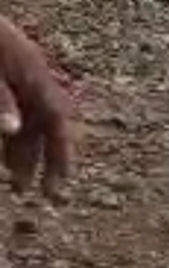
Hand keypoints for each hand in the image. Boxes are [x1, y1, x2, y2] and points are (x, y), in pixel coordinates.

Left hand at [0, 16, 74, 195]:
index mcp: (35, 74)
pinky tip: (4, 152)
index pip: (58, 118)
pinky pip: (16, 110)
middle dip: (45, 160)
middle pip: (46, 124)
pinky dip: (12, 134)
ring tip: (17, 181)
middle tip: (43, 193)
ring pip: (29, 120)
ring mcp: (18, 75)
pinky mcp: (7, 74)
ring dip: (25, 151)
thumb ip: (1, 99)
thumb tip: (13, 129)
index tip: (61, 183)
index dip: (62, 151)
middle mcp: (32, 77)